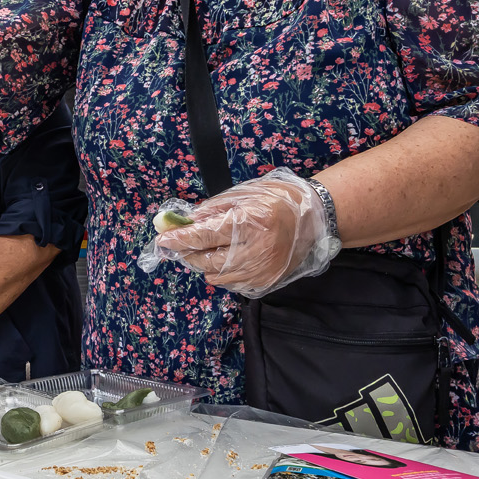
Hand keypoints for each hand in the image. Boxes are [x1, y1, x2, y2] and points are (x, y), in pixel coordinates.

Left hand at [148, 169, 339, 298]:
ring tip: (209, 248)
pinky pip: (232, 284)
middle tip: (183, 242)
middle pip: (206, 261)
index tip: (162, 240)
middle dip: (190, 253)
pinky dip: (223, 272)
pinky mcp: (265, 283)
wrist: (316, 219)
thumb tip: (187, 221)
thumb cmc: (280, 199)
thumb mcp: (245, 194)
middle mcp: (255, 251)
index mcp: (250, 223)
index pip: (204, 235)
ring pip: (216, 276)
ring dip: (206, 263)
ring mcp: (261, 271)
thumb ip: (214, 209)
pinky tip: (229, 258)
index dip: (179, 239)